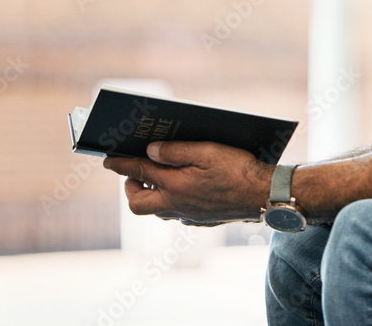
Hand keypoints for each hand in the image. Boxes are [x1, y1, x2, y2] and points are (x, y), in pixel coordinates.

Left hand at [103, 141, 272, 224]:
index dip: (120, 164)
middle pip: (137, 203)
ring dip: (150, 195)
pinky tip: (182, 188)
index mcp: (174, 185)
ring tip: (157, 177)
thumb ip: (175, 151)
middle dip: (130, 187)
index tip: (107, 159)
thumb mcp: (207, 151)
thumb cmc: (238, 169)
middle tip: (135, 172)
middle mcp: (177, 204)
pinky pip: (175, 214)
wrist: (264, 195)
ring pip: (156, 211)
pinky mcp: (201, 220)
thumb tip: (149, 151)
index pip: (138, 172)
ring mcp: (188, 216)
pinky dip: (169, 201)